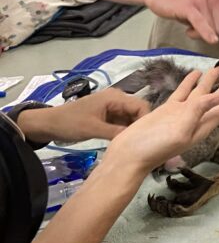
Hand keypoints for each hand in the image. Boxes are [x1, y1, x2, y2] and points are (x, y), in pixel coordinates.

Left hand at [17, 89, 149, 144]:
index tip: (147, 138)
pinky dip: (124, 131)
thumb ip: (116, 132)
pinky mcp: (108, 116)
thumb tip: (138, 140)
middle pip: (138, 111)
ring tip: (136, 144)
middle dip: (141, 126)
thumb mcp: (93, 129)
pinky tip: (126, 142)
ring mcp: (112, 107)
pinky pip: (122, 122)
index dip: (147, 121)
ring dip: (132, 130)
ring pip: (131, 118)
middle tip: (143, 143)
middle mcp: (117, 99)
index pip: (141, 106)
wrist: (47, 124)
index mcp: (115, 97)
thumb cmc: (70, 123)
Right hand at [103, 67, 218, 174]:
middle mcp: (194, 119)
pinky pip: (183, 93)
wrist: (127, 156)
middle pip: (216, 99)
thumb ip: (198, 112)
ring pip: (200, 93)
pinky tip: (194, 74)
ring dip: (210, 82)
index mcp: (202, 126)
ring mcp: (180, 114)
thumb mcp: (180, 131)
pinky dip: (190, 83)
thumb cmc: (154, 147)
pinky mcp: (166, 111)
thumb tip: (218, 96)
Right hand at [143, 0, 218, 45]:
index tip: (211, 26)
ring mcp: (203, 0)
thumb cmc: (186, 2)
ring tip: (190, 23)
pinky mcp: (189, 6)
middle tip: (197, 25)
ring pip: (212, 29)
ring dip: (198, 33)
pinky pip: (202, 23)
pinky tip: (211, 40)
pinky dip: (207, 33)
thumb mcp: (210, 10)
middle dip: (209, 32)